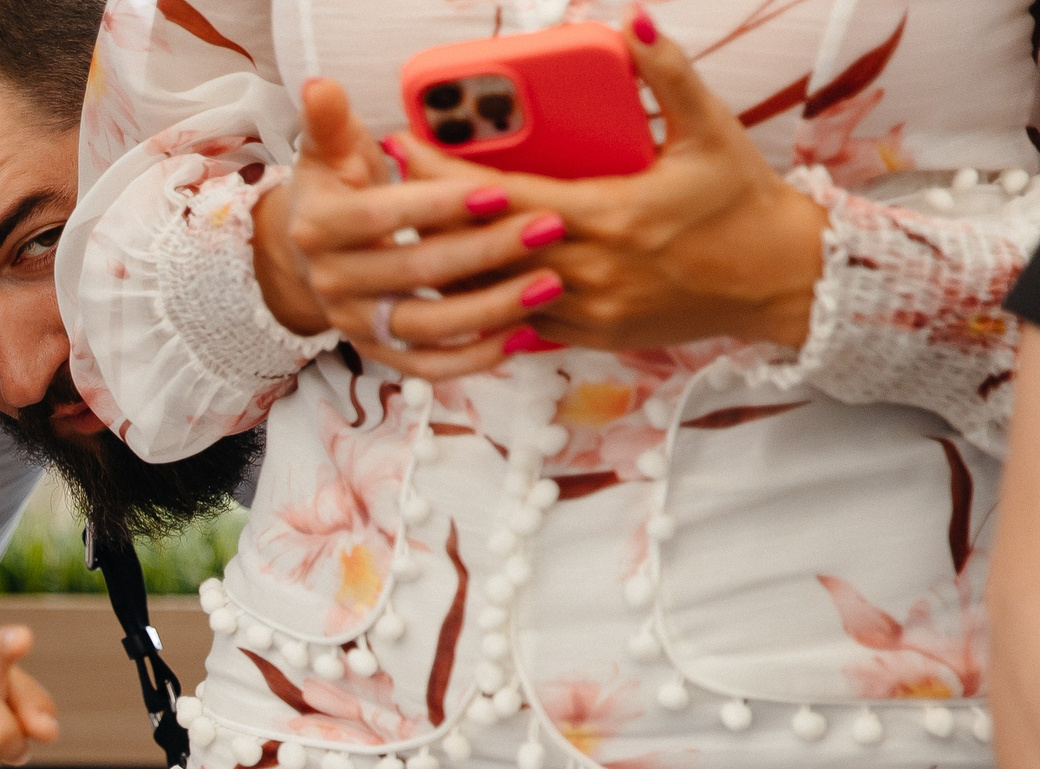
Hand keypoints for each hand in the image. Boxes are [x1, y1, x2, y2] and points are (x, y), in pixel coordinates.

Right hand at [256, 77, 570, 376]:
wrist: (310, 253)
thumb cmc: (336, 189)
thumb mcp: (328, 151)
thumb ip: (330, 121)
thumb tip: (321, 86)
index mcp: (318, 228)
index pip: (382, 218)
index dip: (439, 206)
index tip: (498, 192)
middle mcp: (331, 283)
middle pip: (413, 272)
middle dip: (485, 252)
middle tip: (549, 230)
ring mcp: (355, 323)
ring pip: (426, 326)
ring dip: (492, 310)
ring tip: (550, 285)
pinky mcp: (378, 352)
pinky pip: (428, 366)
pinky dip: (474, 359)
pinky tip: (524, 337)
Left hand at [381, 7, 826, 351]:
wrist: (782, 280)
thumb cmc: (743, 201)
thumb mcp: (710, 130)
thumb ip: (667, 73)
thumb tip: (633, 19)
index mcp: (609, 216)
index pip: (501, 195)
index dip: (443, 172)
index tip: (403, 145)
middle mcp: (589, 271)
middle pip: (479, 248)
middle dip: (428, 216)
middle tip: (388, 186)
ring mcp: (586, 311)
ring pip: (489, 294)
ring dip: (446, 260)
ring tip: (412, 226)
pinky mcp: (589, 337)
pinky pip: (515, 321)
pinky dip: (483, 297)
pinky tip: (457, 272)